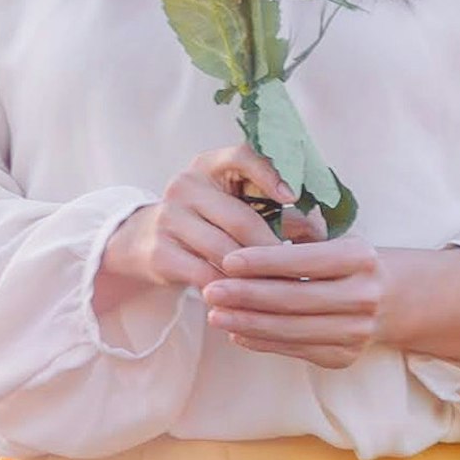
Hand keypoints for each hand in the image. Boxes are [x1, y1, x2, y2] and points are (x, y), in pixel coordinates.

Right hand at [94, 144, 299, 321]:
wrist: (139, 241)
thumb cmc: (202, 221)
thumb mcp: (230, 205)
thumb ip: (274, 213)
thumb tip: (321, 233)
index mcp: (209, 165)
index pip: (242, 156)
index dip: (270, 175)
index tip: (292, 197)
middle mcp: (186, 185)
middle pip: (240, 219)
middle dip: (274, 248)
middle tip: (302, 270)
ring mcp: (169, 218)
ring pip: (225, 252)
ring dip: (256, 275)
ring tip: (283, 291)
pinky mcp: (160, 252)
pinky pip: (204, 275)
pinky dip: (230, 291)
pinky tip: (249, 302)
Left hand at [210, 218, 459, 369]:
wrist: (399, 300)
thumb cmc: (352, 263)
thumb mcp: (337, 239)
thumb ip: (297, 236)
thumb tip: (246, 233)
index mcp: (360, 259)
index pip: (303, 262)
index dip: (262, 262)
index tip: (227, 260)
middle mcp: (362, 297)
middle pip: (293, 299)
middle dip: (246, 296)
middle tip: (209, 290)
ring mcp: (356, 332)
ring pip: (290, 330)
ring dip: (247, 323)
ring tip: (215, 313)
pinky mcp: (344, 357)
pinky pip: (295, 349)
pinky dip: (262, 341)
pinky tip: (237, 331)